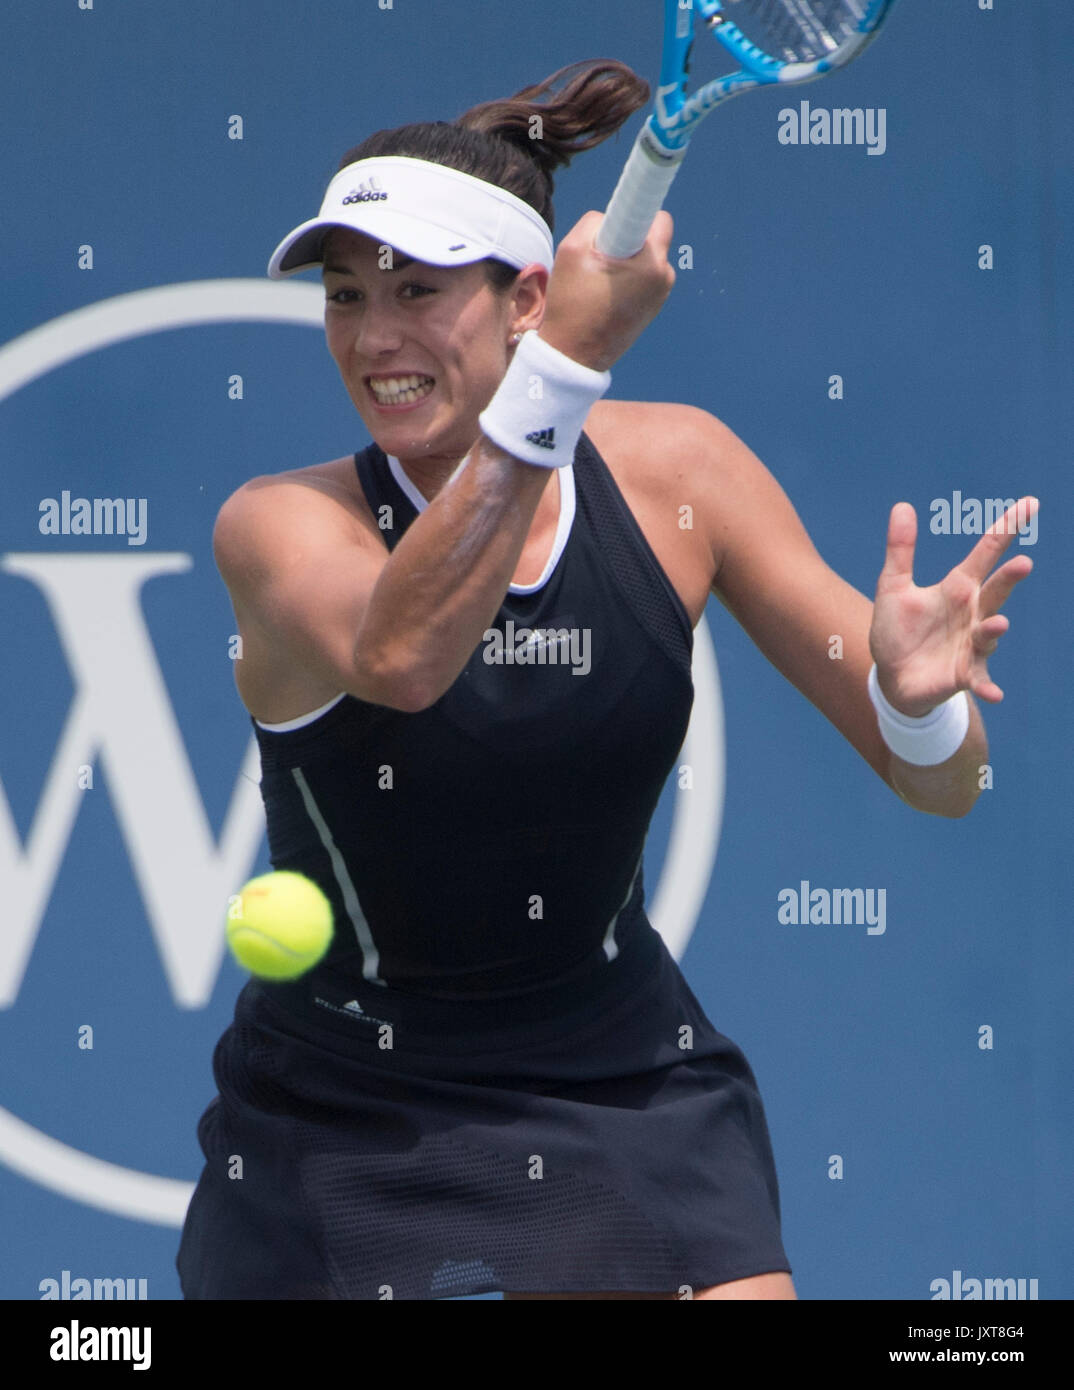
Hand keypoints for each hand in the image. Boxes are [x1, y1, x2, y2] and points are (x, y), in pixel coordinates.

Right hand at [537, 210, 675, 371]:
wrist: (574, 358)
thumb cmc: (571, 305)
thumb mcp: (570, 250)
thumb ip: (594, 222)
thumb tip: (611, 219)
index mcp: (650, 262)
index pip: (657, 216)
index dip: (646, 198)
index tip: (646, 184)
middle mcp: (663, 276)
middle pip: (652, 233)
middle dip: (629, 233)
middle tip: (601, 251)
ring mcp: (661, 295)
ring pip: (647, 255)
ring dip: (627, 258)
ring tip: (598, 280)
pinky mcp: (653, 308)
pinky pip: (643, 276)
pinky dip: (627, 277)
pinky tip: (604, 294)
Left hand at [869, 498, 1037, 716]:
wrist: (891, 676)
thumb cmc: (898, 630)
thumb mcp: (893, 587)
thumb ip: (900, 550)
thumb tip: (901, 506)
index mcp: (958, 588)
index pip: (986, 553)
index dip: (1006, 529)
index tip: (1030, 503)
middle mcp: (972, 614)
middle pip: (995, 592)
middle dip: (1009, 579)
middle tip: (1024, 563)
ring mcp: (971, 645)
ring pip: (988, 634)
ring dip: (993, 631)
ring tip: (997, 625)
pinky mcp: (963, 674)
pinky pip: (979, 680)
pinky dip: (986, 686)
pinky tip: (994, 694)